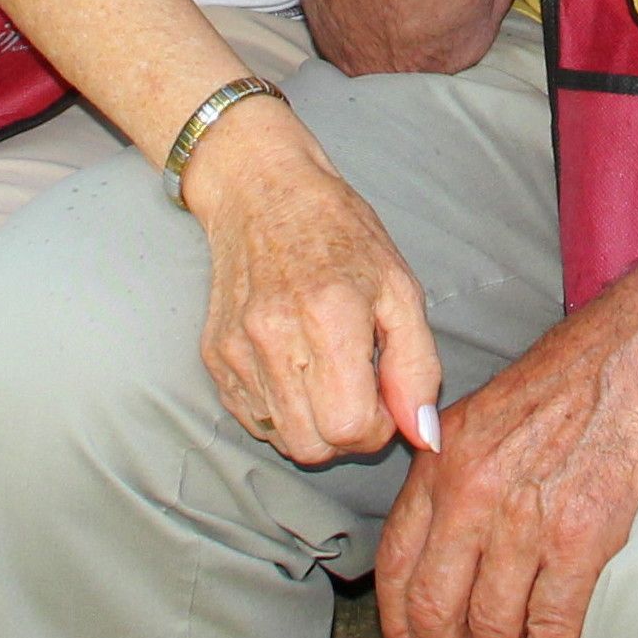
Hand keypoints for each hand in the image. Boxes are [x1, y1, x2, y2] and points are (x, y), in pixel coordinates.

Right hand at [188, 105, 440, 463]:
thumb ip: (417, 367)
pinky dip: (281, 411)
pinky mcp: (214, 356)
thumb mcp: (400, 288)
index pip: (352, 427)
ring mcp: (237, 349)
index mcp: (330, 317)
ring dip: (313, 424)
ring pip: (281, 439)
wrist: (261, 191)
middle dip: (347, 433)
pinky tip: (295, 368)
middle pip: (314, 447)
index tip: (384, 392)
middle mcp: (274, 337)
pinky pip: (252, 419)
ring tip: (326, 375)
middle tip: (358, 388)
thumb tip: (422, 435)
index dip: (380, 425)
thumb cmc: (340, 233)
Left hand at [375, 259, 637, 637]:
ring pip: (492, 630)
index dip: (400, 627)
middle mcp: (472, 490)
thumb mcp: (495, 409)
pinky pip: (551, 629)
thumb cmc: (584, 373)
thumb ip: (461, 471)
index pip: (398, 563)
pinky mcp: (582, 535)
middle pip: (436, 611)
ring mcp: (524, 515)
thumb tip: (446, 543)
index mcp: (444, 458)